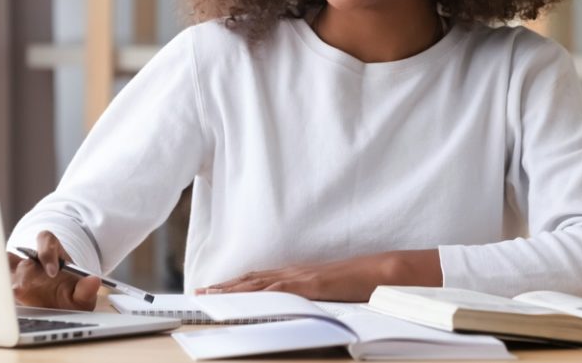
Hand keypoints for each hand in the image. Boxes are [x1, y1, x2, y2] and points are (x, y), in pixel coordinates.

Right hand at [9, 231, 100, 310]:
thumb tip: (93, 281)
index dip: (47, 253)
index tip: (53, 272)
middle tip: (25, 287)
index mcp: (53, 253)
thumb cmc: (73, 297)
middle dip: (24, 270)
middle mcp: (34, 261)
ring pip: (6, 267)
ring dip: (6, 279)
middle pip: (22, 255)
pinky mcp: (11, 289)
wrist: (63, 309)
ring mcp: (19, 274)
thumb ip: (87, 289)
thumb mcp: (83, 295)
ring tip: (9, 295)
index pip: (46, 240)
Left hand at [195, 249, 441, 301]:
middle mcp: (295, 272)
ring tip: (210, 296)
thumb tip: (298, 309)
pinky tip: (244, 297)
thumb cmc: (360, 283)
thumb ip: (312, 298)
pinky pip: (280, 288)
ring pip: (259, 282)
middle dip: (225, 287)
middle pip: (253, 278)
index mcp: (299, 275)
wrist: (381, 271)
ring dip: (233, 289)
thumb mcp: (329, 293)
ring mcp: (302, 276)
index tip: (215, 290)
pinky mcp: (310, 283)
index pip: (261, 279)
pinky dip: (259, 292)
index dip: (236, 285)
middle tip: (200, 294)